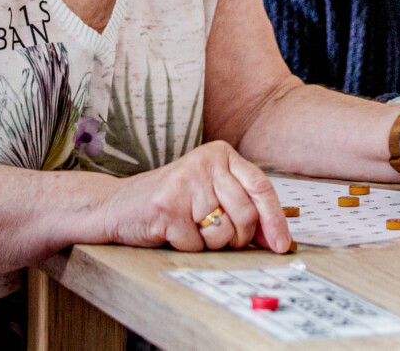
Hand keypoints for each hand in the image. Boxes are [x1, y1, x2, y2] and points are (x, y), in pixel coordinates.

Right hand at [98, 140, 292, 253]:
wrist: (118, 205)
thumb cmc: (171, 202)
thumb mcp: (211, 192)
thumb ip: (244, 207)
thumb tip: (278, 238)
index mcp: (220, 154)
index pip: (261, 187)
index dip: (275, 220)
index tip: (282, 246)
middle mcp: (205, 162)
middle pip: (246, 216)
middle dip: (235, 237)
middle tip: (211, 232)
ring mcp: (187, 183)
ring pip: (224, 234)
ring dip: (208, 243)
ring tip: (187, 226)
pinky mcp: (169, 207)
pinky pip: (197, 245)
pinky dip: (187, 246)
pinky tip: (171, 230)